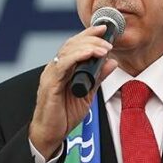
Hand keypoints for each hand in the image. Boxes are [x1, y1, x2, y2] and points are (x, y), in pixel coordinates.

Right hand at [29, 24, 118, 158]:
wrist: (50, 134)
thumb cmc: (65, 114)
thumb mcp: (89, 93)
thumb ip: (98, 77)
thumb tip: (112, 62)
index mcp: (64, 68)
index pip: (76, 45)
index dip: (89, 34)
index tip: (105, 28)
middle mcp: (56, 68)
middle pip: (72, 44)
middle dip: (92, 38)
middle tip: (108, 39)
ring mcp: (51, 75)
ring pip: (67, 51)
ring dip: (88, 46)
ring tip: (104, 48)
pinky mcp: (50, 84)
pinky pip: (63, 65)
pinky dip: (77, 57)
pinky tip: (89, 54)